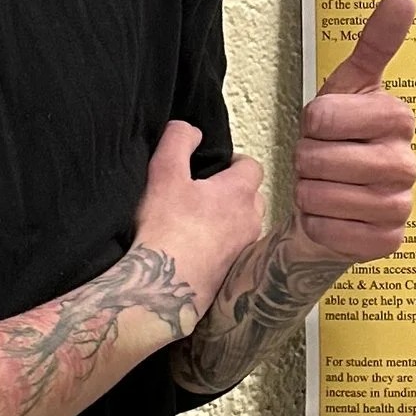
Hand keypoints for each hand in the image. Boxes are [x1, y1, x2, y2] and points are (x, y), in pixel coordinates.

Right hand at [134, 117, 265, 315]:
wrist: (164, 285)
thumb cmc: (166, 230)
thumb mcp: (163, 172)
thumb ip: (178, 141)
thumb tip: (191, 130)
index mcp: (239, 192)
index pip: (252, 166)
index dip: (234, 162)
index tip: (214, 167)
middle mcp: (250, 220)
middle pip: (253, 196)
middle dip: (234, 191)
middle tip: (204, 192)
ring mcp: (245, 249)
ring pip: (245, 225)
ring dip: (230, 219)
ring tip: (200, 221)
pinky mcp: (234, 272)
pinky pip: (235, 249)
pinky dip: (223, 244)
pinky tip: (198, 247)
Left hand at [295, 0, 415, 261]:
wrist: (333, 201)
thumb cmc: (338, 140)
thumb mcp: (349, 87)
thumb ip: (376, 42)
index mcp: (398, 118)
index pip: (323, 116)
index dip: (310, 123)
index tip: (324, 127)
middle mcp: (408, 162)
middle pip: (318, 158)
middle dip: (305, 161)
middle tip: (320, 162)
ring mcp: (401, 205)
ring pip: (321, 196)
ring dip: (308, 194)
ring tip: (324, 188)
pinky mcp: (389, 242)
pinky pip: (331, 232)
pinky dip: (319, 225)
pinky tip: (332, 218)